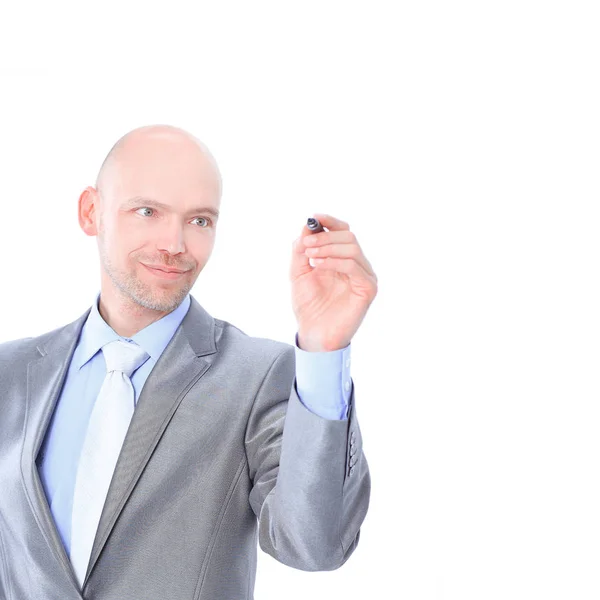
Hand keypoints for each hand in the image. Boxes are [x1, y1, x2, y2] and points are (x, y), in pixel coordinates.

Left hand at [290, 213, 377, 351]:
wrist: (313, 333)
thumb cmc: (309, 306)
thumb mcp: (299, 272)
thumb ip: (302, 250)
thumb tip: (307, 226)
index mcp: (342, 259)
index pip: (343, 232)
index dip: (330, 222)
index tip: (314, 217)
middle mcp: (357, 265)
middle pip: (348, 236)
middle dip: (325, 236)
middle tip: (307, 244)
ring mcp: (364, 276)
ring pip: (352, 248)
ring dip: (328, 247)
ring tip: (310, 255)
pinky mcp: (368, 288)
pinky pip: (354, 266)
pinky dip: (335, 261)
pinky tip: (318, 265)